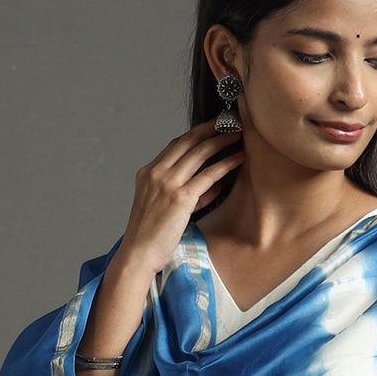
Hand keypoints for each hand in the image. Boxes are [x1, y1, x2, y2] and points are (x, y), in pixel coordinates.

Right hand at [113, 118, 245, 279]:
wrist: (139, 254)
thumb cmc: (151, 237)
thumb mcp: (165, 209)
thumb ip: (188, 194)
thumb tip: (212, 185)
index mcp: (148, 173)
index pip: (175, 145)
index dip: (196, 133)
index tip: (212, 127)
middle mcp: (156, 173)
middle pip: (188, 142)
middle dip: (210, 129)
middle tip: (229, 122)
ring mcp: (167, 184)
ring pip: (199, 154)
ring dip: (220, 141)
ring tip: (237, 135)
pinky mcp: (180, 197)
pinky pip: (208, 175)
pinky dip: (225, 165)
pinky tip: (237, 159)